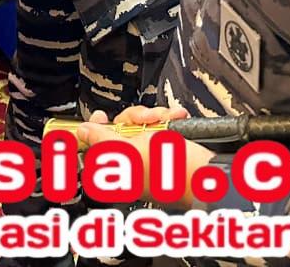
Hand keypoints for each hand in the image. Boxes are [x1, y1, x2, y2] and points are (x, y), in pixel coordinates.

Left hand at [77, 105, 213, 208]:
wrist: (207, 174)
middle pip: (118, 129)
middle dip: (133, 118)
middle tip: (144, 119)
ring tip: (166, 119)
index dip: (94, 129)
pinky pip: (158, 126)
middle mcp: (130, 164)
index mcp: (116, 170)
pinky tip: (174, 119)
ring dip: (153, 116)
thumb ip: (101, 140)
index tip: (100, 116)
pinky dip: (167, 119)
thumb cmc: (170, 172)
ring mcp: (148, 157)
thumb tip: (83, 131)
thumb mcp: (128, 150)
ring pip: (139, 124)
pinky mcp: (165, 148)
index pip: (94, 148)